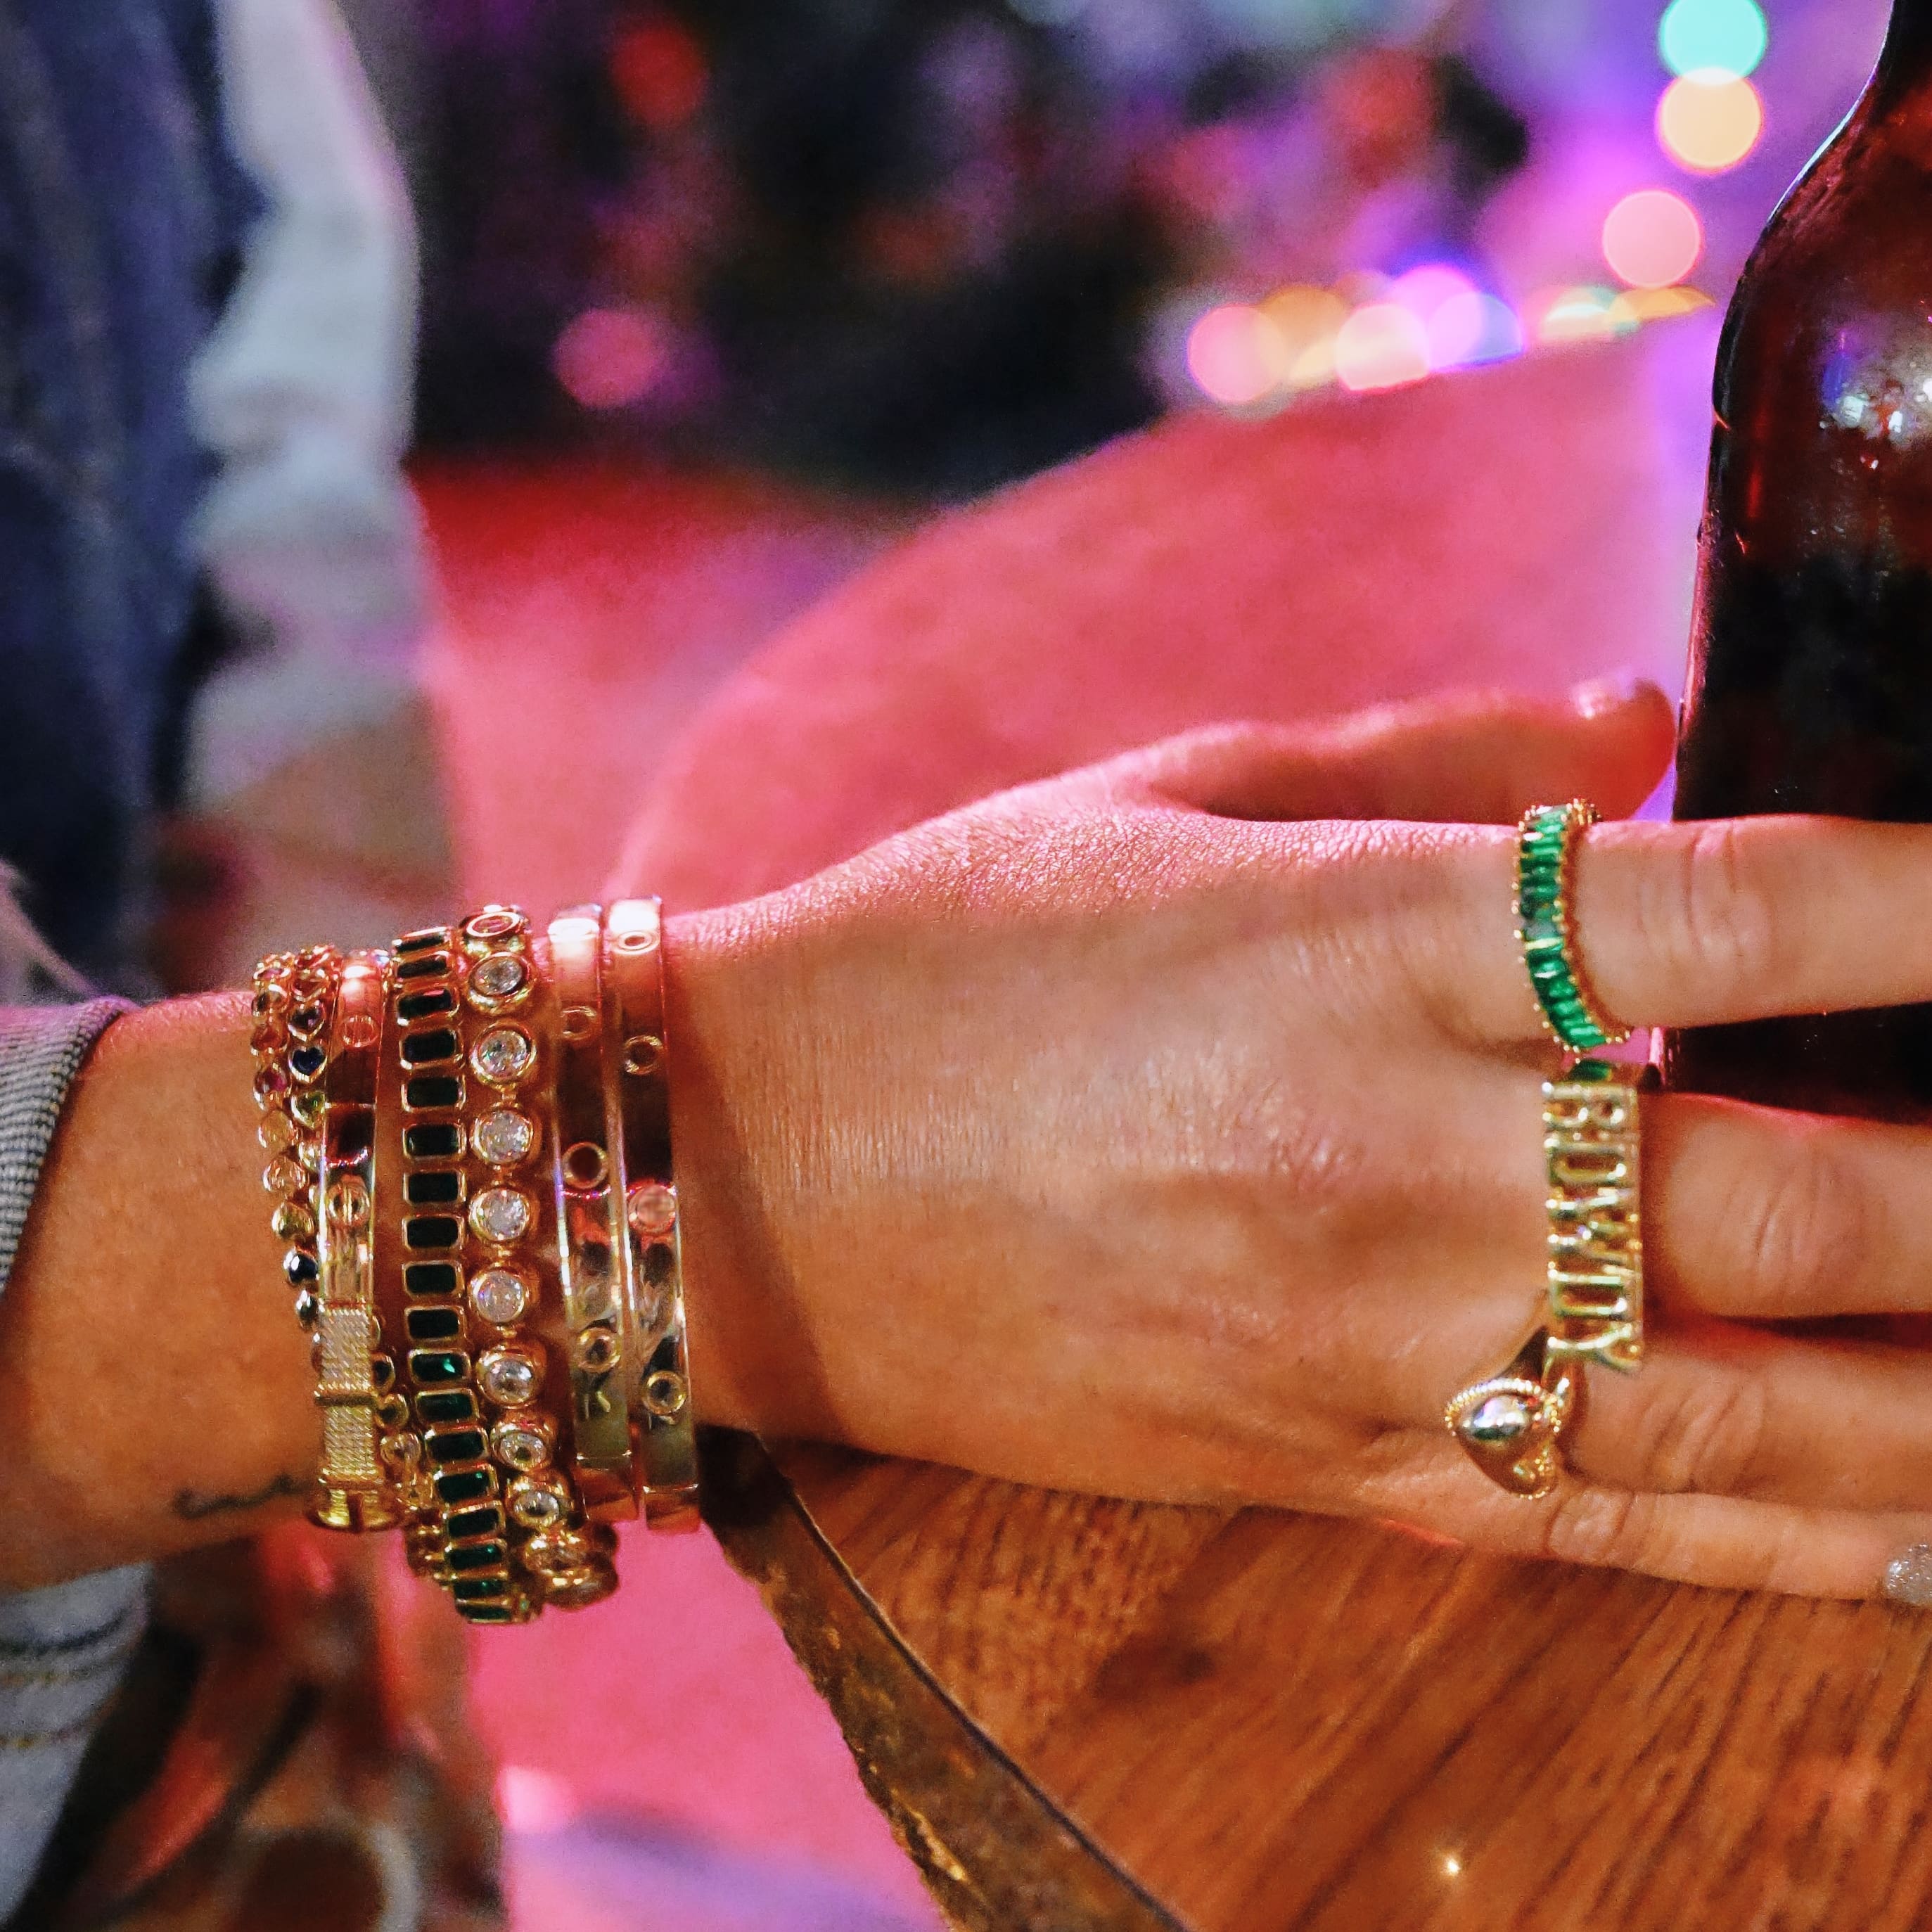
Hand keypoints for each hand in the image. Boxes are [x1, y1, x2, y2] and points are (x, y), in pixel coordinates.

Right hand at [669, 678, 1931, 1597]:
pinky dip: (1784, 1541)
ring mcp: (1364, 1340)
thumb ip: (1433, 755)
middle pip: (1789, 1190)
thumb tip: (1650, 729)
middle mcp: (1395, 1152)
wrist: (740, 1173)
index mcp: (1361, 941)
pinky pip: (1596, 1524)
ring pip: (1737, 1406)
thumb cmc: (943, 945)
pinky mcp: (1313, 1466)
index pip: (1733, 917)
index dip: (1931, 905)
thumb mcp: (1165, 791)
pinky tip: (1914, 1540)